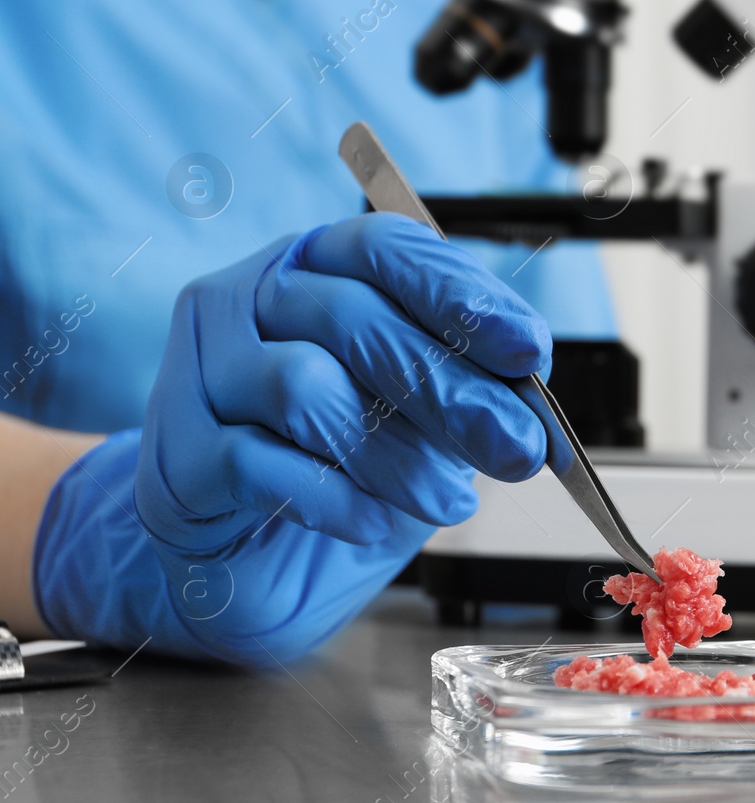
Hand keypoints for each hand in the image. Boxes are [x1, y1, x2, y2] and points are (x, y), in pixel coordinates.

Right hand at [35, 214, 552, 664]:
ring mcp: (202, 371)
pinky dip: (329, 496)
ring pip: (302, 386)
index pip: (385, 250)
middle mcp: (250, 299)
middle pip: (352, 318)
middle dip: (450, 390)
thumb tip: (527, 406)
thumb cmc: (340, 463)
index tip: (529, 351)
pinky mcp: (177, 453)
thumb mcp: (419, 418)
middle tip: (516, 448)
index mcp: (317, 267)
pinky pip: (253, 462)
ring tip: (447, 501)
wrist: (246, 551)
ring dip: (393, 452)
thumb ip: (463, 392)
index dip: (459, 296)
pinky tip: (372, 521)